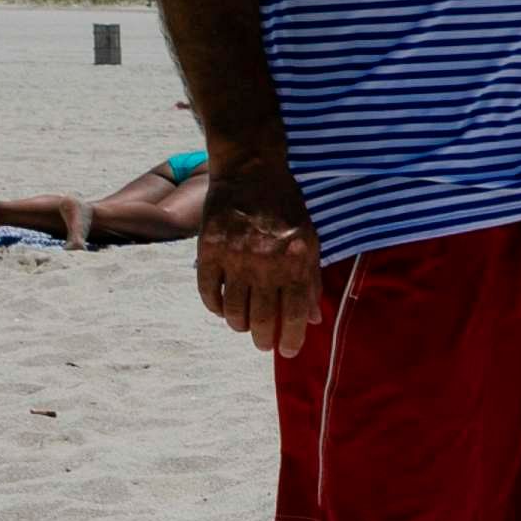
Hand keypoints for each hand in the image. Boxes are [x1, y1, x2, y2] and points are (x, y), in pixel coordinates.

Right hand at [193, 152, 324, 356]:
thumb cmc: (286, 205)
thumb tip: (312, 319)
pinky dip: (215, 306)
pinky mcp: (209, 249)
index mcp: (296, 261)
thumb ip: (311, 281)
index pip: (294, 315)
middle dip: (264, 339)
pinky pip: (208, 292)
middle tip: (263, 344)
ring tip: (244, 326)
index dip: (291, 339)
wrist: (251, 169)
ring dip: (239, 325)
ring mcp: (235, 256)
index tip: (286, 351)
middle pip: (263, 319)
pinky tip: (222, 309)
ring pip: (234, 311)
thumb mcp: (310, 240)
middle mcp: (266, 262)